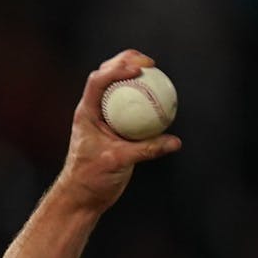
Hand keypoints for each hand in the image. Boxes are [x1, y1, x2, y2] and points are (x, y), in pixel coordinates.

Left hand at [55, 50, 180, 212]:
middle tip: (150, 62)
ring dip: (135, 75)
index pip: (98, 81)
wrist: (82, 196)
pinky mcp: (117, 129)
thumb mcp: (117, 162)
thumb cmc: (90, 179)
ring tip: (156, 71)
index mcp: (87, 113)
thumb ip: (146, 150)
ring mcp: (106, 118)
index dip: (117, 69)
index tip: (139, 69)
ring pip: (119, 89)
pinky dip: (146, 99)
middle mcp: (95, 111)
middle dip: (126, 61)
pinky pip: (133, 107)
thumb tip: (174, 142)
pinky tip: (164, 97)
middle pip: (107, 75)